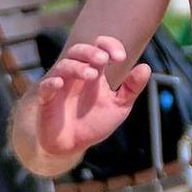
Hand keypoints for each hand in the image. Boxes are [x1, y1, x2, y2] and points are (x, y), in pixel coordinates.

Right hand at [35, 35, 150, 163]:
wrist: (72, 146)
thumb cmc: (94, 123)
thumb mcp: (119, 107)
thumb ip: (131, 88)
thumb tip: (145, 67)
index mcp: (94, 72)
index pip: (99, 48)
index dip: (109, 46)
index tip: (120, 57)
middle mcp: (76, 75)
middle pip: (79, 51)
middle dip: (91, 52)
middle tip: (104, 60)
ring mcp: (60, 86)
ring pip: (64, 66)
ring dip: (77, 67)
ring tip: (92, 75)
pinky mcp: (47, 100)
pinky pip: (46, 86)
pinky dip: (52, 83)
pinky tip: (60, 84)